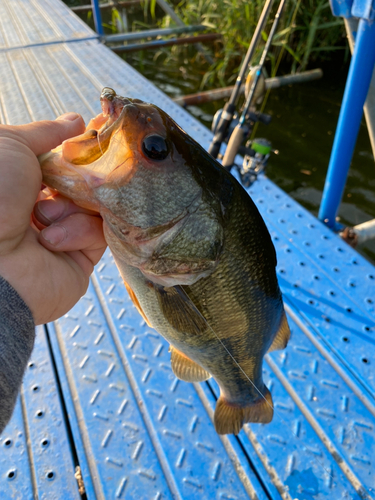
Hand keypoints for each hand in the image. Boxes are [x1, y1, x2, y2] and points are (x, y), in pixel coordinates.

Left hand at [0, 113, 106, 324]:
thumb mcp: (11, 145)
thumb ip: (45, 132)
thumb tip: (76, 121)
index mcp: (23, 183)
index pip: (63, 164)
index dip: (78, 154)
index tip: (94, 142)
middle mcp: (41, 210)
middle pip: (84, 186)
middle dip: (82, 180)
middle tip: (75, 178)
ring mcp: (62, 236)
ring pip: (95, 208)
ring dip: (72, 207)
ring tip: (44, 216)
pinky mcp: (80, 261)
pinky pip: (99, 235)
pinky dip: (79, 231)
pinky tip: (52, 240)